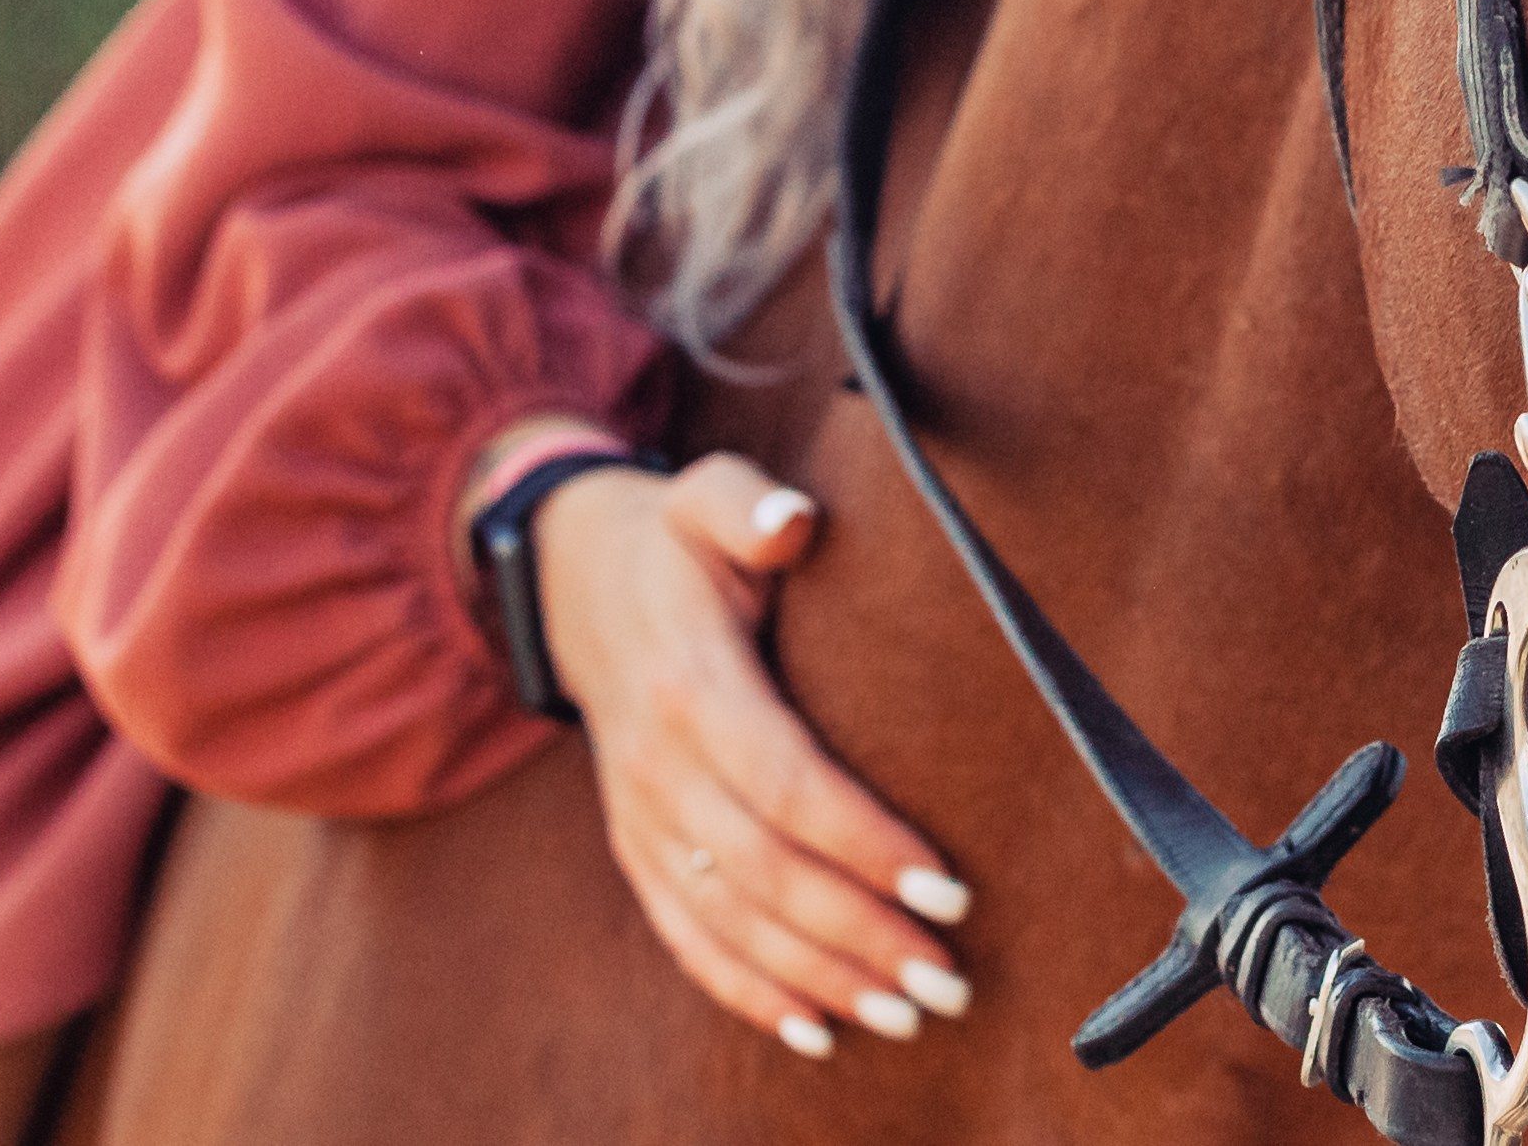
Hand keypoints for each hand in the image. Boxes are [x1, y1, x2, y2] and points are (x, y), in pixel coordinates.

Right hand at [532, 452, 974, 1058]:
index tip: (946, 885)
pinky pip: (687, 937)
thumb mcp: (705, 495)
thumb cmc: (676, 541)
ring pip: (730, 922)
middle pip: (765, 873)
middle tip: (950, 979)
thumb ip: (746, 504)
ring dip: (821, 978)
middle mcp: (659, 765)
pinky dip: (748, 993)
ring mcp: (643, 817)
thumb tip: (792, 519)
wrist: (576, 584)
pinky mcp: (638, 849)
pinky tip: (817, 1032)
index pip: (784, 781)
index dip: (862, 841)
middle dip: (861, 935)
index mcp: (689, 683)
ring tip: (910, 1015)